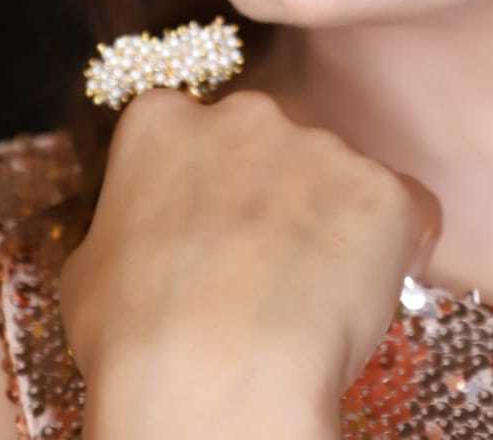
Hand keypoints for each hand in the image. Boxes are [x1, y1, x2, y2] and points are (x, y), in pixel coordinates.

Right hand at [59, 86, 442, 437]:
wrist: (216, 379)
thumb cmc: (135, 338)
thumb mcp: (90, 271)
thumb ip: (128, 227)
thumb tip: (143, 244)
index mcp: (163, 121)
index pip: (188, 130)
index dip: (202, 184)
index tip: (206, 228)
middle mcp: (245, 113)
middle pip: (269, 143)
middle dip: (272, 192)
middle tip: (261, 267)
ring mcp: (320, 144)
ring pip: (335, 177)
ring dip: (330, 222)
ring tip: (308, 299)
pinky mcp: (383, 189)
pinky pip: (403, 211)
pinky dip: (395, 248)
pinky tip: (362, 300)